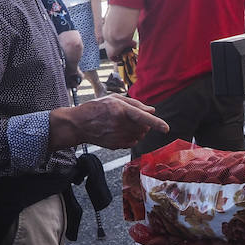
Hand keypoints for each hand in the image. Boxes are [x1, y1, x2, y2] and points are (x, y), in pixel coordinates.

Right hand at [50, 94, 168, 150]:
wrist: (78, 124)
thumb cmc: (96, 108)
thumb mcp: (114, 99)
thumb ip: (135, 104)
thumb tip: (152, 111)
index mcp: (120, 110)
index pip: (142, 117)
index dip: (156, 123)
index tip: (166, 128)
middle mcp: (120, 124)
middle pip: (144, 127)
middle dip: (145, 123)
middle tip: (133, 118)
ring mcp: (117, 136)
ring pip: (140, 136)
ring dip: (139, 131)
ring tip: (125, 124)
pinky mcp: (115, 145)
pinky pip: (133, 143)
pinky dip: (132, 138)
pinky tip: (121, 131)